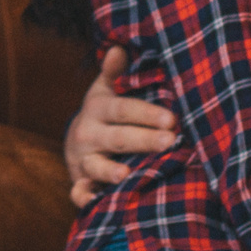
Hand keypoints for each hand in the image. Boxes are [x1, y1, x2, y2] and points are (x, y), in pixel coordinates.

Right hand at [65, 47, 177, 209]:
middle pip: (117, 137)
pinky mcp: (79, 181)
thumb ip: (115, 72)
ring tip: (127, 174)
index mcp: (98, 108)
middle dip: (143, 140)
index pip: (123, 109)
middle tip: (170, 141)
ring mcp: (83, 159)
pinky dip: (84, 197)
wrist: (78, 140)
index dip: (147, 114)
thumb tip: (118, 48)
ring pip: (96, 166)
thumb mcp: (107, 89)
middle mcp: (88, 133)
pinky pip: (78, 192)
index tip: (172, 119)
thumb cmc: (105, 112)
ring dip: (110, 171)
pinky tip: (95, 202)